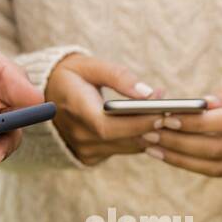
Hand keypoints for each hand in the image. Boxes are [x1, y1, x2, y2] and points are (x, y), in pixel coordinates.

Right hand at [44, 53, 163, 165]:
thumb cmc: (70, 76)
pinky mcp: (90, 156)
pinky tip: (154, 125)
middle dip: (151, 127)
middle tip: (176, 114)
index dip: (135, 123)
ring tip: (171, 116)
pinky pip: (123, 149)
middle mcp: (77, 134)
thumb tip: (148, 93)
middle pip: (122, 139)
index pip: (107, 126)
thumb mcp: (89, 65)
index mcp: (73, 108)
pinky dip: (140, 139)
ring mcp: (83, 148)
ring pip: (126, 147)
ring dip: (150, 134)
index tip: (161, 112)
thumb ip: (119, 76)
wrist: (45, 96)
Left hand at [144, 66, 221, 177]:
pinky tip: (169, 155)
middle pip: (219, 148)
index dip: (196, 123)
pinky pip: (218, 172)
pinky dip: (191, 165)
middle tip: (151, 131)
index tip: (168, 117)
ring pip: (215, 165)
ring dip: (180, 158)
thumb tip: (203, 106)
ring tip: (152, 146)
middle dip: (180, 142)